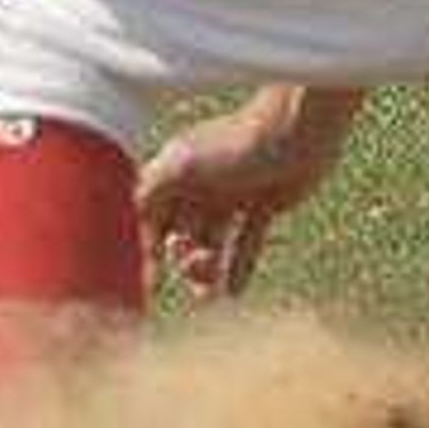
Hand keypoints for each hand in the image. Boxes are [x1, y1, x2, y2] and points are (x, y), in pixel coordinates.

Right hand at [137, 85, 365, 298]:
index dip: (149, 250)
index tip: (151, 284)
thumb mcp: (184, 165)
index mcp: (177, 173)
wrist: (298, 131)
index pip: (153, 218)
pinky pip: (246, 243)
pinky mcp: (264, 206)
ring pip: (212, 242)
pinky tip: (233, 293)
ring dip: (208, 270)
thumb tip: (130, 216)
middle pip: (182, 234)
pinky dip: (239, 267)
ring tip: (210, 296)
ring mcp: (233, 195)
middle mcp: (201, 185)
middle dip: (183, 259)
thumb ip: (151, 189)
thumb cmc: (238, 143)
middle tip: (196, 268)